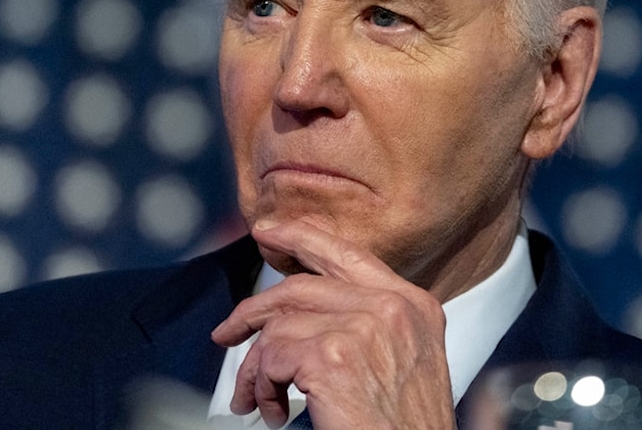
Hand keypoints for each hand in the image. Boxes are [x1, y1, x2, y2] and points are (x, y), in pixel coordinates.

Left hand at [211, 220, 455, 428]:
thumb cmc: (406, 426)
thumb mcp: (406, 359)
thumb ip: (368, 323)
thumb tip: (306, 312)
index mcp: (413, 304)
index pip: (347, 253)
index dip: (300, 237)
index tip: (268, 232)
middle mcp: (391, 308)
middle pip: (301, 287)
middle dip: (254, 310)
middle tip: (228, 330)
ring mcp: (364, 329)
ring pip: (279, 328)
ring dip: (256, 369)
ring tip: (257, 399)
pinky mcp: (333, 358)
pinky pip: (271, 358)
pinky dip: (261, 388)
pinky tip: (274, 411)